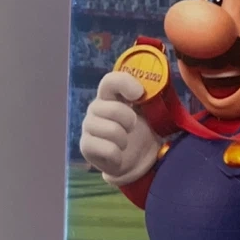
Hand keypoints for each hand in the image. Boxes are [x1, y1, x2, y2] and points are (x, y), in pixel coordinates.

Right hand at [79, 71, 160, 185]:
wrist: (135, 159)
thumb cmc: (141, 130)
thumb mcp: (148, 112)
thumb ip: (149, 97)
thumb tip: (154, 88)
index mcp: (110, 95)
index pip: (110, 80)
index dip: (125, 84)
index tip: (139, 94)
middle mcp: (96, 107)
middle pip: (114, 109)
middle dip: (130, 120)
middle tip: (132, 127)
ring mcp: (88, 126)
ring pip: (111, 130)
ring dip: (124, 139)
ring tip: (124, 142)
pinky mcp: (86, 145)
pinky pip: (107, 149)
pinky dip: (118, 155)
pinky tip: (117, 154)